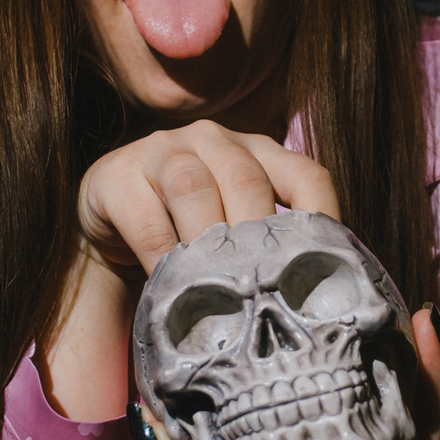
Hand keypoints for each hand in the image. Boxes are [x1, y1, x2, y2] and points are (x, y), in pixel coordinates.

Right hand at [76, 119, 339, 275]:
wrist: (110, 229)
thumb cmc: (186, 236)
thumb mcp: (233, 233)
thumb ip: (271, 249)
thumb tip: (320, 299)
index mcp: (257, 152)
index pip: (305, 174)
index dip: (322, 217)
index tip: (329, 265)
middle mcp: (214, 140)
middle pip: (247, 180)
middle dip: (258, 239)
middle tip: (266, 290)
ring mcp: (163, 149)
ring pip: (195, 189)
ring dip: (208, 245)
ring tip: (220, 290)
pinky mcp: (117, 175)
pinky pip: (146, 219)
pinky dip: (163, 258)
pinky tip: (173, 289)